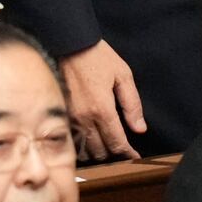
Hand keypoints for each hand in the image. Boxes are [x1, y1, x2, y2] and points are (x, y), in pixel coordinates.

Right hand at [60, 40, 146, 159]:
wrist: (70, 44)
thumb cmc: (98, 57)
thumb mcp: (123, 76)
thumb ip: (132, 105)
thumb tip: (139, 129)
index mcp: (102, 109)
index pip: (116, 142)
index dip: (128, 153)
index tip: (134, 157)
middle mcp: (84, 118)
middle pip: (100, 151)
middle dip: (114, 154)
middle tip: (123, 149)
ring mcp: (70, 117)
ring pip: (85, 149)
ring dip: (97, 151)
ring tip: (108, 145)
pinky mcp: (62, 114)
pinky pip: (73, 139)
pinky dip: (83, 144)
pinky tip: (91, 138)